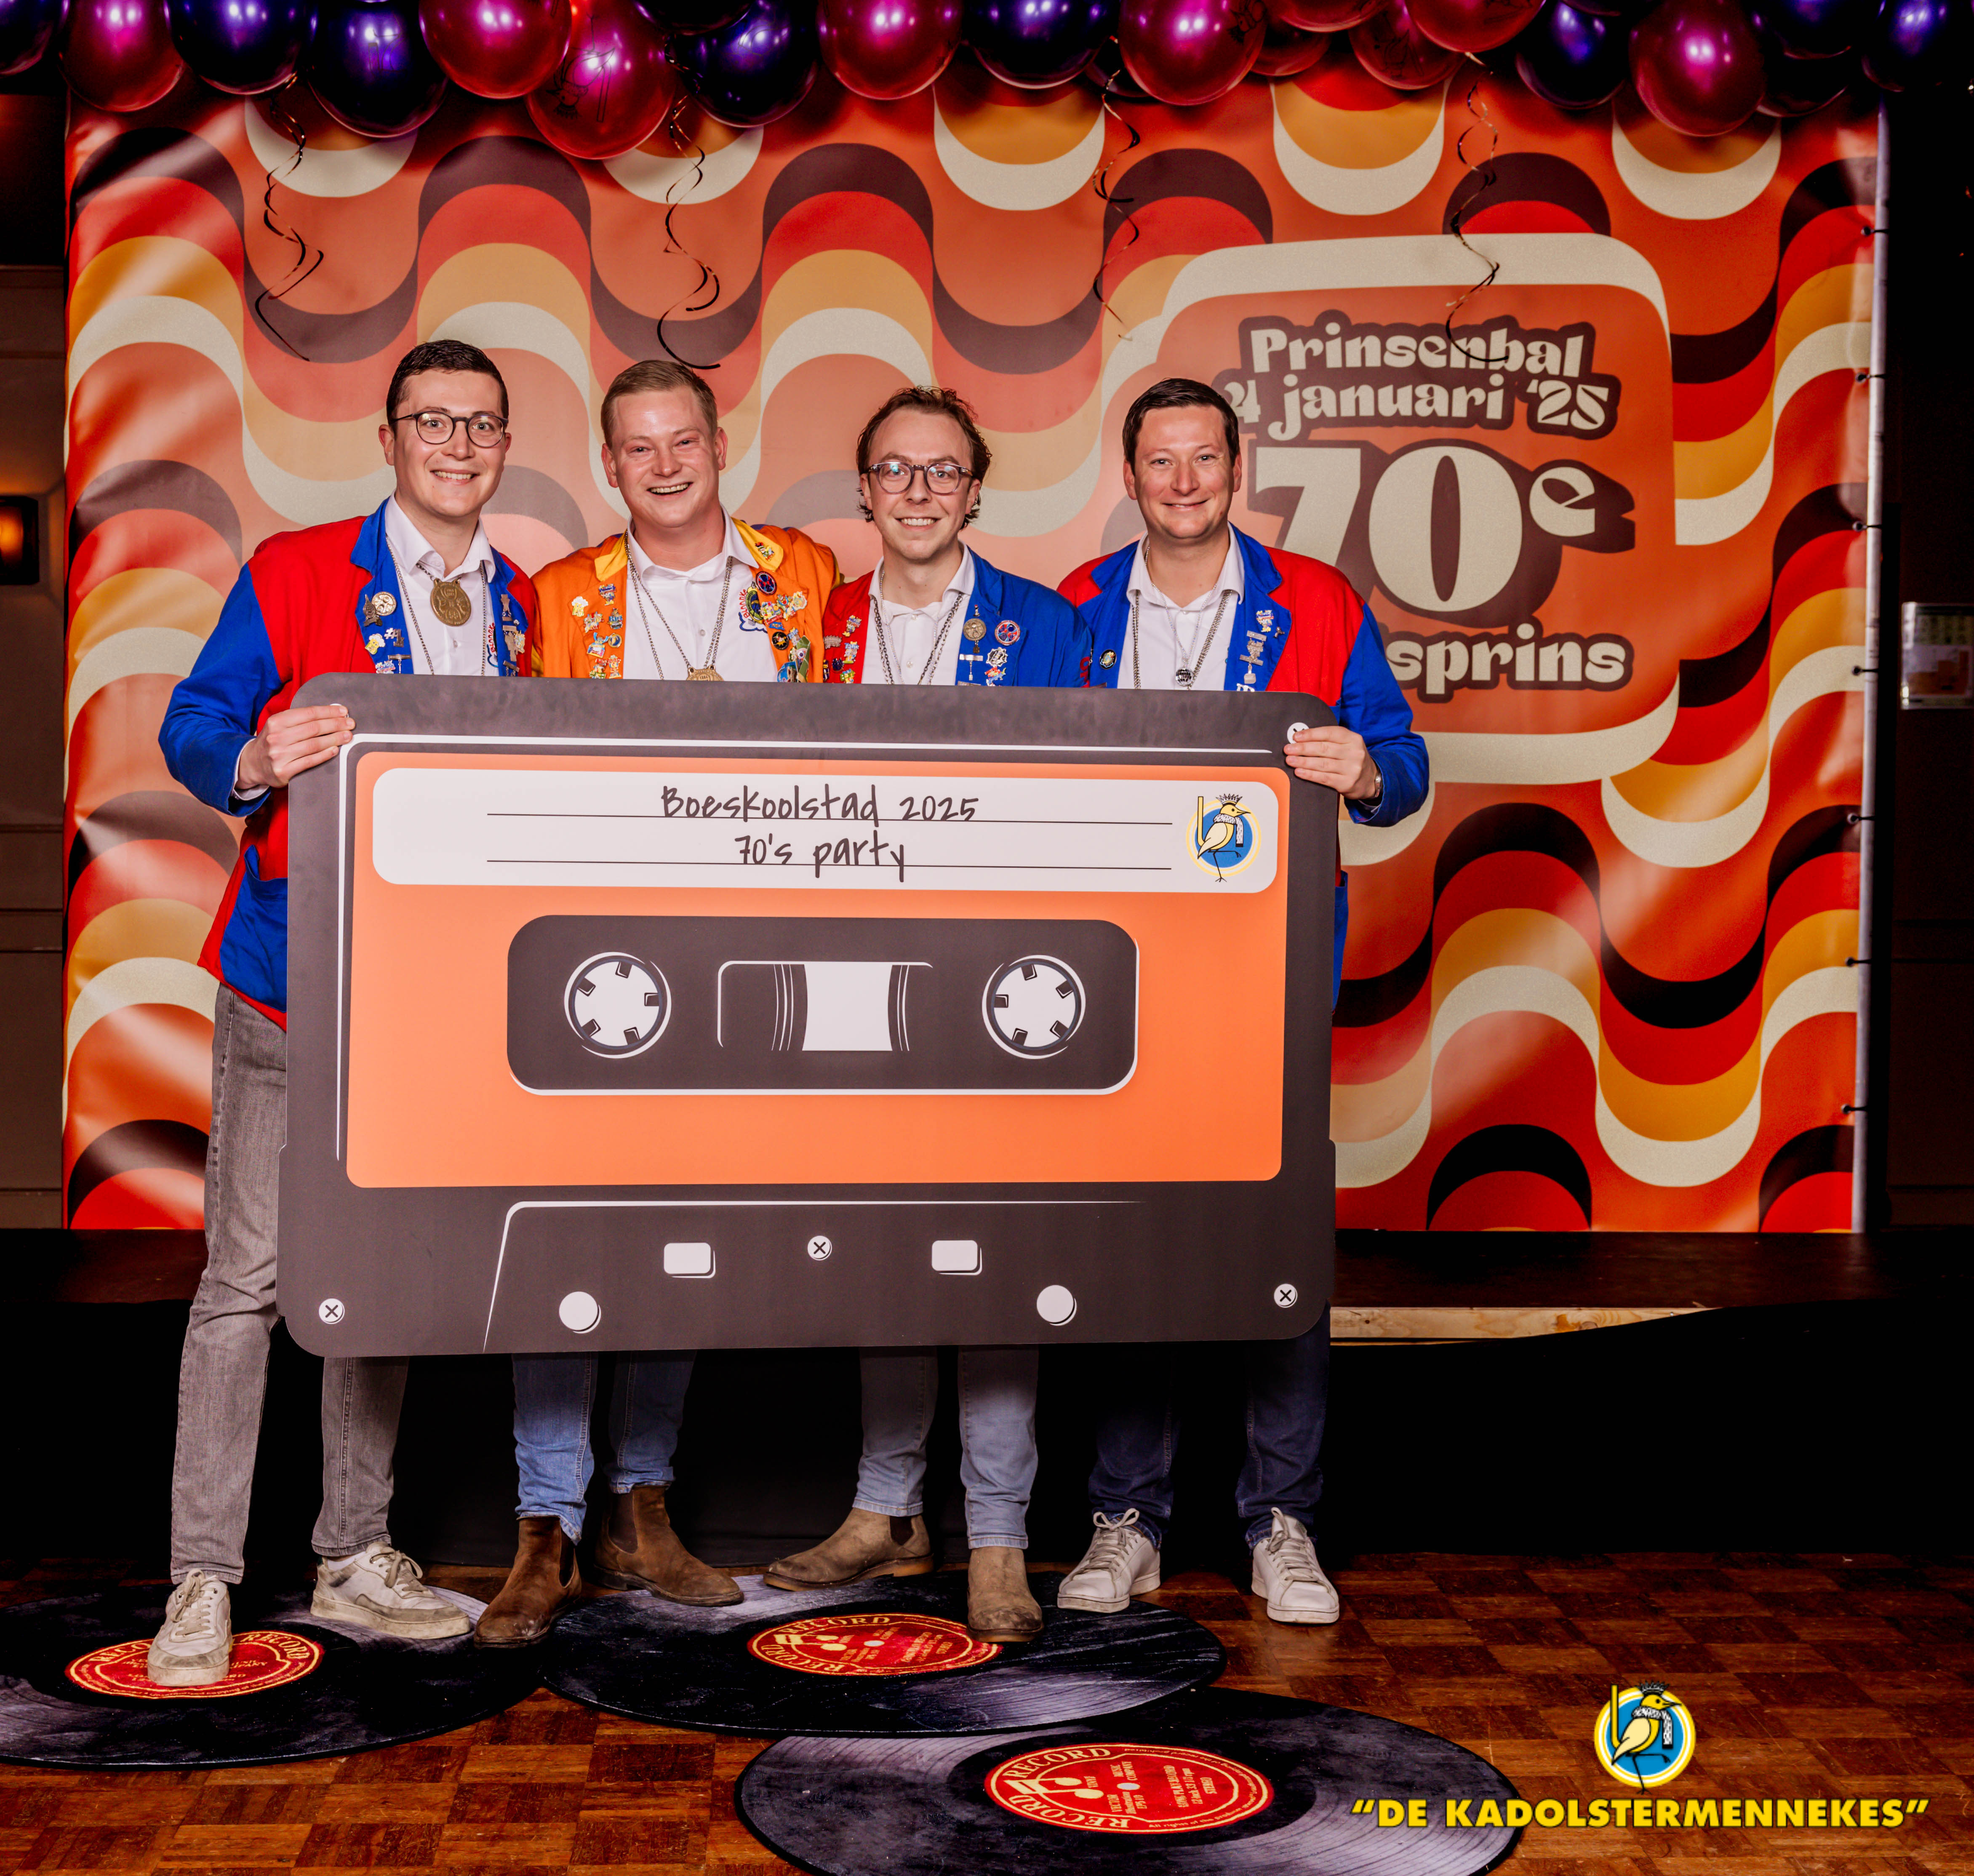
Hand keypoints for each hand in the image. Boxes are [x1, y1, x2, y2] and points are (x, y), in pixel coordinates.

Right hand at [238, 704, 353, 791]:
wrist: (252, 763)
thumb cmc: (273, 741)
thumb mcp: (279, 725)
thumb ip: (300, 719)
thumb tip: (330, 714)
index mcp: (276, 722)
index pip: (308, 713)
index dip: (329, 712)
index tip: (344, 711)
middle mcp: (277, 737)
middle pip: (313, 728)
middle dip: (336, 725)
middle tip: (350, 724)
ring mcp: (279, 755)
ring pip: (314, 745)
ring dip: (334, 740)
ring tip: (347, 736)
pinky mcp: (283, 771)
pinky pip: (310, 761)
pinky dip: (325, 755)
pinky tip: (335, 750)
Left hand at [1285, 723, 1379, 799]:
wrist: (1370, 779)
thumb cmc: (1352, 759)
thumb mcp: (1347, 745)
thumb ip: (1330, 740)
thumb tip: (1303, 739)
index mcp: (1353, 739)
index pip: (1329, 733)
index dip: (1311, 734)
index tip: (1296, 737)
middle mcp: (1354, 753)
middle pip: (1324, 749)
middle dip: (1303, 748)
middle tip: (1288, 749)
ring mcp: (1352, 769)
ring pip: (1322, 764)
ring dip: (1303, 762)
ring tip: (1290, 760)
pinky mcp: (1347, 783)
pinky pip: (1324, 778)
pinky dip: (1309, 775)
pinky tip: (1299, 772)